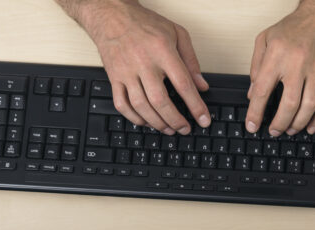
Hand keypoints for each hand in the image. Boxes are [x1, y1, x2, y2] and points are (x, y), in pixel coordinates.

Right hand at [76, 0, 209, 133]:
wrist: (111, 14)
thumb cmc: (145, 24)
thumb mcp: (177, 33)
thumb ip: (191, 60)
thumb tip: (202, 86)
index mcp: (162, 51)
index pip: (183, 84)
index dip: (195, 106)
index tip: (204, 120)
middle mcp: (143, 63)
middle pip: (160, 100)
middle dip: (175, 120)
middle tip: (185, 129)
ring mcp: (126, 71)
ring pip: (140, 106)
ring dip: (157, 122)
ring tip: (169, 129)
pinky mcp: (113, 77)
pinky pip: (121, 104)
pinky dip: (134, 118)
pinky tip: (146, 122)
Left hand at [246, 0, 314, 136]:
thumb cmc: (293, 28)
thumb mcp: (265, 40)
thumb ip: (256, 66)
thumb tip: (253, 94)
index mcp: (277, 55)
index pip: (263, 90)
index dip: (256, 112)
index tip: (252, 126)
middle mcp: (297, 64)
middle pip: (289, 104)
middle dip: (279, 123)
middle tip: (274, 131)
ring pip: (309, 107)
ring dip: (299, 124)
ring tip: (291, 130)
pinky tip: (311, 126)